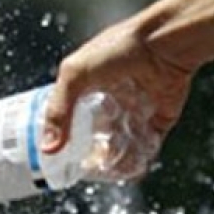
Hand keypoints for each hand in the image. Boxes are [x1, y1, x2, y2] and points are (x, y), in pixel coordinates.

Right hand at [41, 14, 195, 175]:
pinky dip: (142, 158)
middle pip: (94, 136)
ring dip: (114, 160)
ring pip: (120, 144)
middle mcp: (110, 100)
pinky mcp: (159, 117)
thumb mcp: (75, 74)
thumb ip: (58, 111)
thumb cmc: (119, 48)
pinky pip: (148, 144)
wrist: (166, 43)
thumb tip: (48, 147)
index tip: (56, 157)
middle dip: (88, 154)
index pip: (69, 119)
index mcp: (86, 88)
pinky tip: (133, 167)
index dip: (61, 138)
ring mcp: (134, 109)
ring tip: (108, 170)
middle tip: (84, 167)